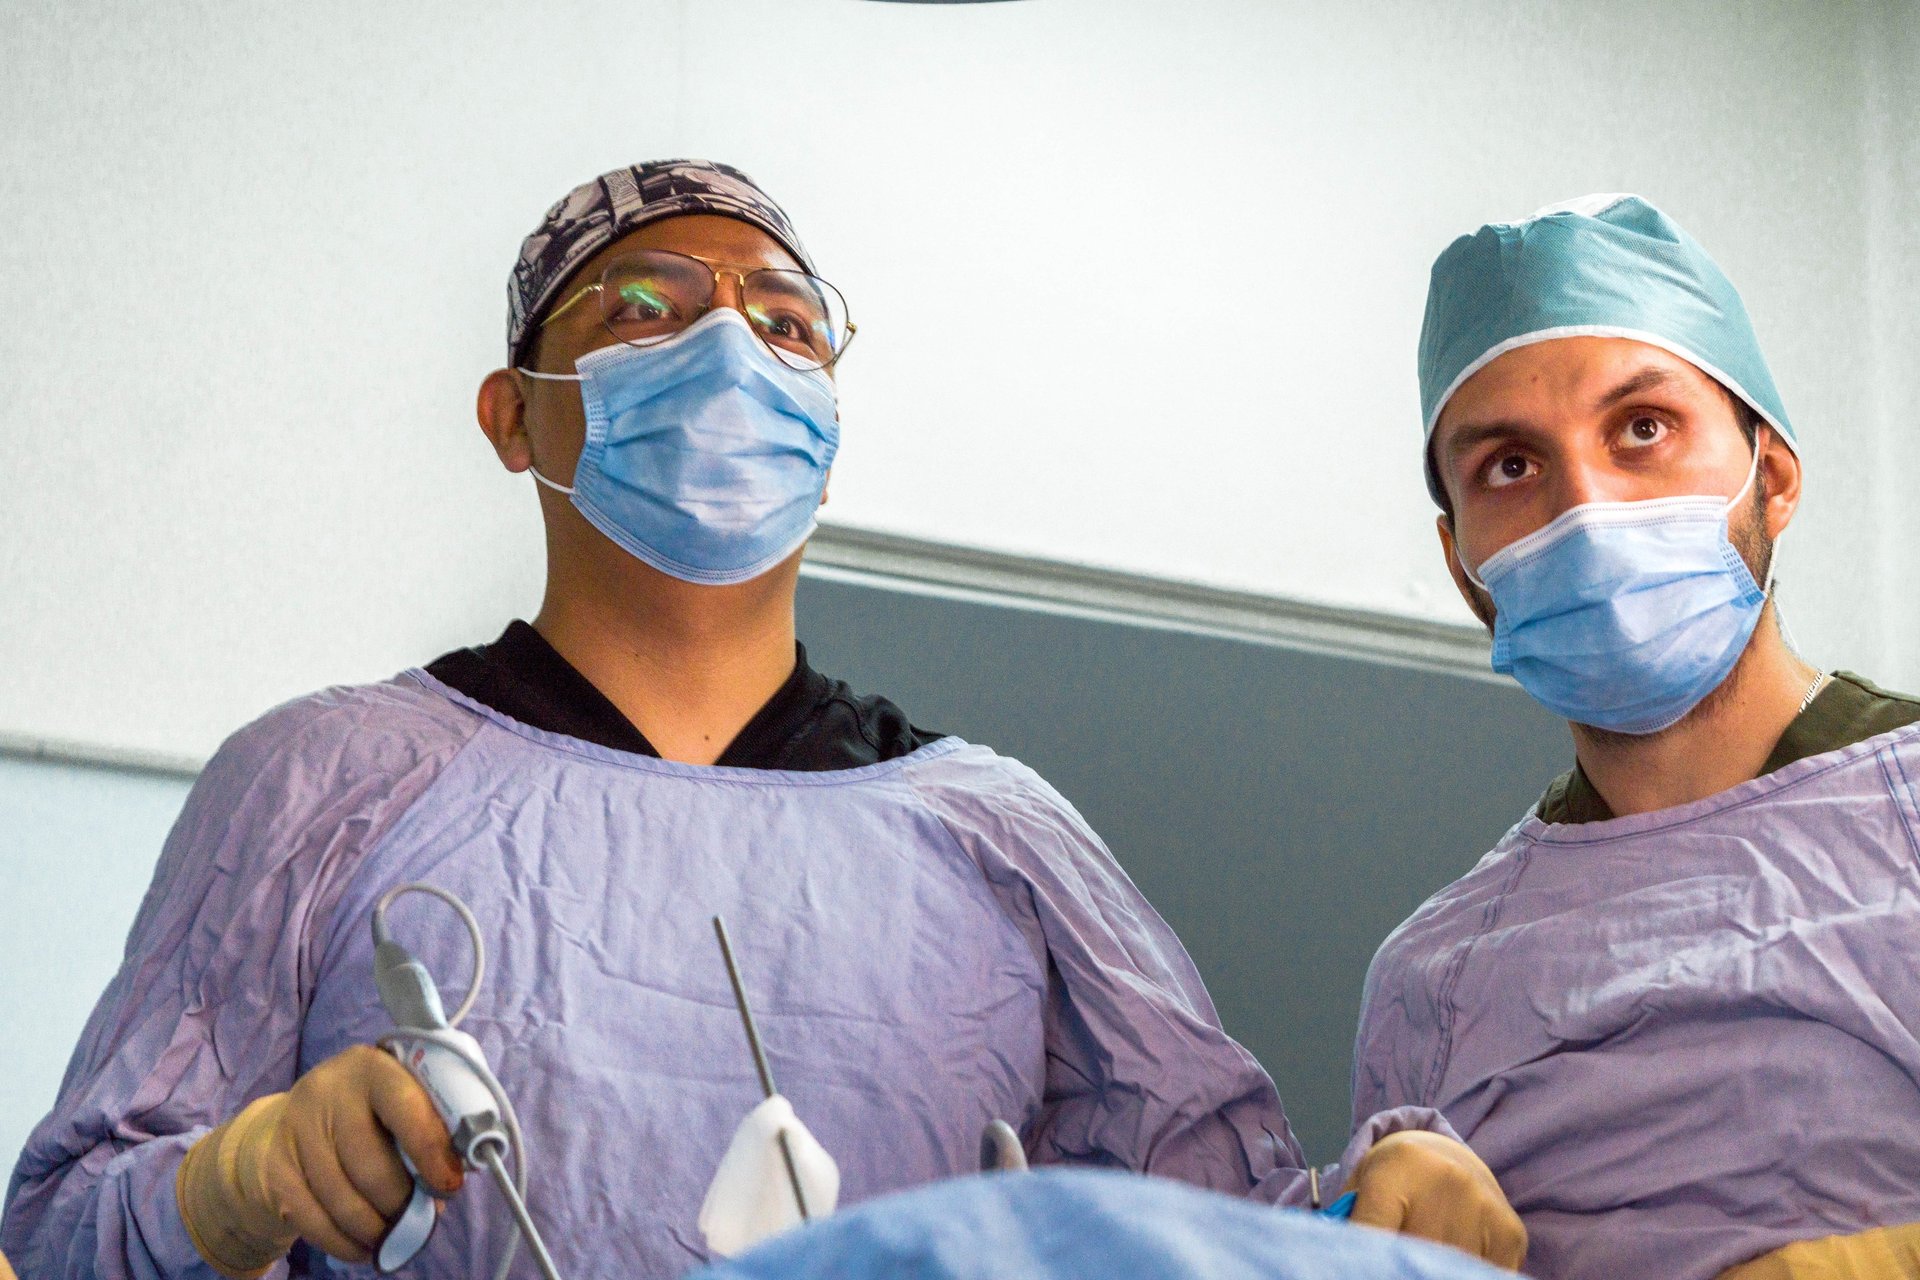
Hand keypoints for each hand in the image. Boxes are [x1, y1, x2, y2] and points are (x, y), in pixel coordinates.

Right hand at [176, 1045, 462, 1276]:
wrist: (292, 1121)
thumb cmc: (367, 1113)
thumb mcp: (399, 1101)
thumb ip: (428, 1129)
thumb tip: (446, 1183)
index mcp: (373, 1067)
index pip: (405, 1108)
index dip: (430, 1152)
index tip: (447, 1186)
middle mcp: (328, 1092)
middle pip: (369, 1164)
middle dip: (401, 1202)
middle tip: (420, 1220)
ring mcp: (296, 1130)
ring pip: (342, 1198)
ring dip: (375, 1228)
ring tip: (395, 1237)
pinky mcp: (276, 1169)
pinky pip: (313, 1220)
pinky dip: (344, 1243)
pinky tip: (365, 1248)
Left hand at [1344, 1130, 1526, 1269]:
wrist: (1445, 1158)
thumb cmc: (1393, 1182)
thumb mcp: (1361, 1188)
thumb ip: (1350, 1221)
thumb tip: (1339, 1260)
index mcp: (1398, 1167)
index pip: (1372, 1231)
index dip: (1366, 1261)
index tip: (1366, 1268)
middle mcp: (1447, 1181)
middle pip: (1414, 1256)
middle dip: (1400, 1266)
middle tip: (1395, 1262)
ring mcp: (1482, 1206)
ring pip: (1449, 1270)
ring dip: (1432, 1270)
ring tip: (1420, 1257)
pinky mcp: (1510, 1232)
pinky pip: (1484, 1275)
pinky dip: (1462, 1274)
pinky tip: (1450, 1260)